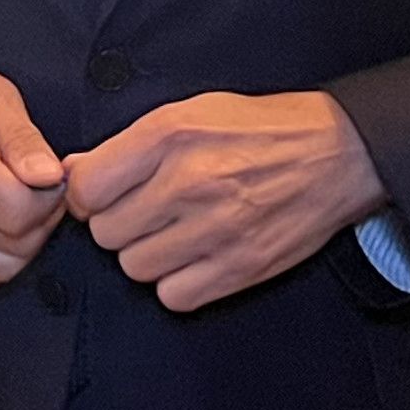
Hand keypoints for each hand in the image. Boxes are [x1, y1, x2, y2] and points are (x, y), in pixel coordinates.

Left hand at [64, 89, 383, 313]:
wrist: (337, 153)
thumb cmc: (259, 129)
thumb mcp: (190, 112)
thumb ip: (128, 145)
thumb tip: (72, 171)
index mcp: (170, 135)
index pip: (86, 188)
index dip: (89, 196)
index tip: (106, 194)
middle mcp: (188, 182)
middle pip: (107, 233)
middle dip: (118, 225)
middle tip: (145, 213)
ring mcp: (215, 229)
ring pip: (135, 268)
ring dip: (146, 255)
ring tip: (173, 233)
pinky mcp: (240, 266)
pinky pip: (174, 296)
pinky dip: (177, 283)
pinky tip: (193, 257)